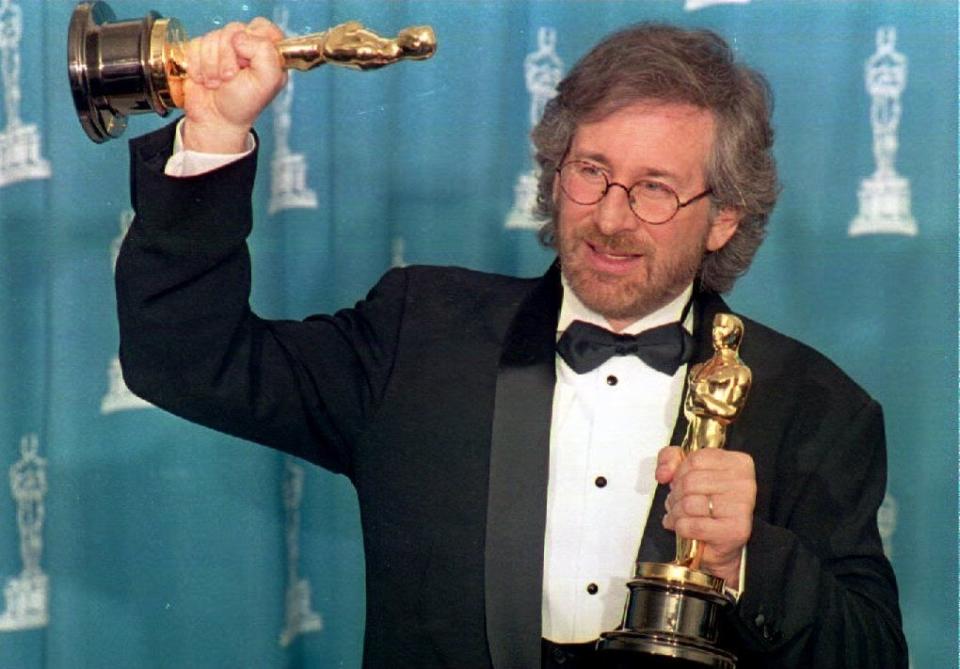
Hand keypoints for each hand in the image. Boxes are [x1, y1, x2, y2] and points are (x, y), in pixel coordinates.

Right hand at [182, 18, 287, 152]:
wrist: (215, 121)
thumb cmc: (243, 106)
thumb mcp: (267, 82)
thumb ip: (265, 53)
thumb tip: (241, 38)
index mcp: (268, 52)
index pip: (261, 27)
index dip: (251, 41)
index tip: (248, 62)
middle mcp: (247, 48)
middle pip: (232, 30)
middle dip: (227, 58)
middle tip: (230, 78)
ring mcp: (224, 49)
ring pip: (212, 37)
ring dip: (211, 65)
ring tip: (218, 83)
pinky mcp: (203, 52)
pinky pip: (196, 45)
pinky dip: (197, 65)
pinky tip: (205, 79)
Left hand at [656, 446, 755, 587]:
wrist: (724, 544)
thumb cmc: (710, 507)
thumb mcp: (689, 472)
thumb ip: (671, 459)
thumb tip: (664, 472)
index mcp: (737, 463)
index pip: (696, 459)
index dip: (679, 473)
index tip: (679, 483)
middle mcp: (744, 483)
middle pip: (690, 482)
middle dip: (675, 495)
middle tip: (675, 504)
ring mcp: (741, 507)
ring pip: (689, 504)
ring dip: (676, 513)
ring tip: (679, 517)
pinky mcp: (734, 531)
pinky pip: (692, 525)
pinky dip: (681, 528)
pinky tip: (685, 529)